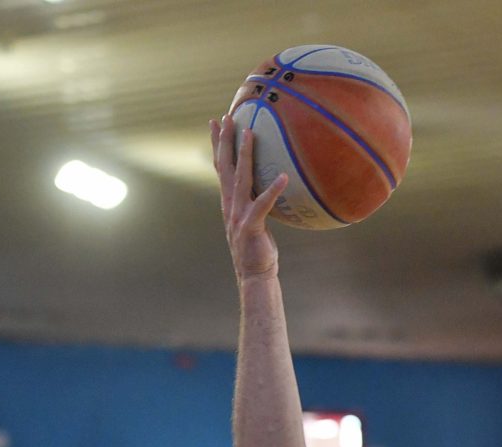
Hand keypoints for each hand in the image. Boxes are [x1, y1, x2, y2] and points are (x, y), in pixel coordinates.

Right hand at [210, 115, 287, 281]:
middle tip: (226, 117)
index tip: (216, 123)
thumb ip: (257, 201)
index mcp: (229, 202)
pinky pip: (263, 204)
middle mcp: (230, 204)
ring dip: (244, 154)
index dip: (218, 144)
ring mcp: (238, 214)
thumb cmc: (259, 248)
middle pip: (225, 166)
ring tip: (250, 133)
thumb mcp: (254, 220)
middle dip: (225, 140)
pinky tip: (284, 177)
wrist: (254, 274)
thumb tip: (271, 183)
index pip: (221, 167)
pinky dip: (273, 190)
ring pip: (241, 178)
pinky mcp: (251, 225)